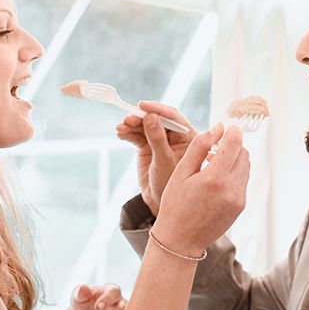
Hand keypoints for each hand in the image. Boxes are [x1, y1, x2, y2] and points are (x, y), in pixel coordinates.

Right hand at [116, 101, 196, 215]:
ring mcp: (159, 141)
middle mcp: (174, 137)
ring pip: (145, 126)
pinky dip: (128, 133)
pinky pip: (137, 135)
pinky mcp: (147, 147)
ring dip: (132, 124)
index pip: (173, 118)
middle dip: (142, 117)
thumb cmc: (169, 186)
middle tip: (128, 119)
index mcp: (188, 137)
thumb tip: (150, 116)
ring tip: (121, 127)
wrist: (158, 203)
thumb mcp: (164, 161)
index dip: (158, 109)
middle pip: (156, 119)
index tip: (143, 105)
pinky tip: (120, 133)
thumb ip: (158, 139)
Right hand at [151, 123, 249, 254]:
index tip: (226, 128)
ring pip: (245, 167)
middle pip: (244, 154)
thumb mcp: (181, 172)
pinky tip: (215, 179)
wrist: (180, 240)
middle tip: (215, 147)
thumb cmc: (175, 206)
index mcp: (214, 178)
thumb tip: (218, 128)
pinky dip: (233, 174)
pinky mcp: (240, 207)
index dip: (232, 132)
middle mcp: (231, 189)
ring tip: (213, 164)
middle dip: (233, 146)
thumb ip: (200, 146)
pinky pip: (243, 182)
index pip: (235, 144)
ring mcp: (239, 199)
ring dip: (234, 160)